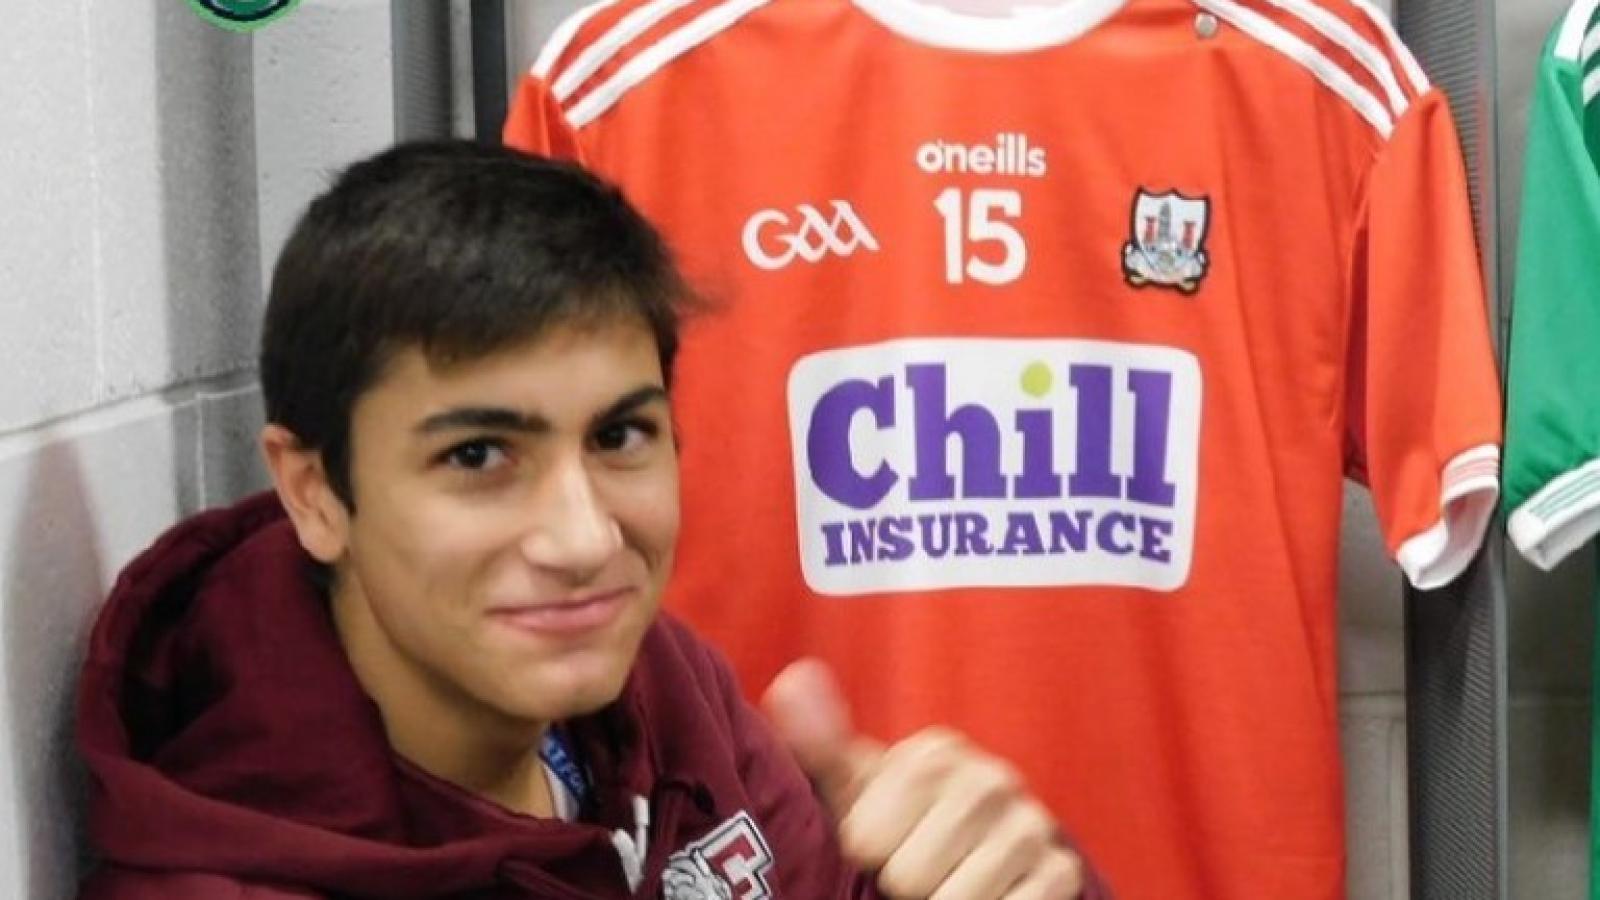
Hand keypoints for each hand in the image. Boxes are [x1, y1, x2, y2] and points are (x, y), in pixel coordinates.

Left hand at [762, 659, 1083, 899]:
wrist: (978, 854)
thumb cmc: (901, 821)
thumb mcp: (854, 788)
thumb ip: (820, 742)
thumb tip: (794, 679)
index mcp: (934, 754)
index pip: (865, 838)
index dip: (866, 852)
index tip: (879, 841)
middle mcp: (990, 779)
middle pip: (908, 876)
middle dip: (905, 882)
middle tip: (917, 865)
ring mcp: (1030, 824)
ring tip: (947, 881)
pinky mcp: (1060, 872)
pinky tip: (986, 894)